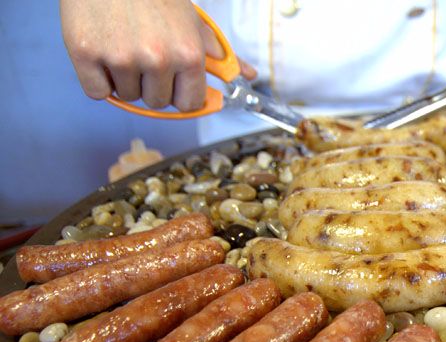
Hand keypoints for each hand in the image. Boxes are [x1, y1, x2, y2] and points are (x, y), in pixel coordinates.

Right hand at [60, 0, 255, 111]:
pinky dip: (98, 78)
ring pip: (127, 97)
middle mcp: (157, 59)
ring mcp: (120, 58)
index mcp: (188, 54)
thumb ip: (219, 54)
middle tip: (144, 53)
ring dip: (125, 79)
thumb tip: (247, 75)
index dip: (179, 93)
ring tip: (123, 45)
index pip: (189, 104)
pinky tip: (103, 51)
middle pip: (157, 102)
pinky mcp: (86, 54)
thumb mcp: (193, 22)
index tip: (173, 83)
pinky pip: (97, 91)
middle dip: (152, 84)